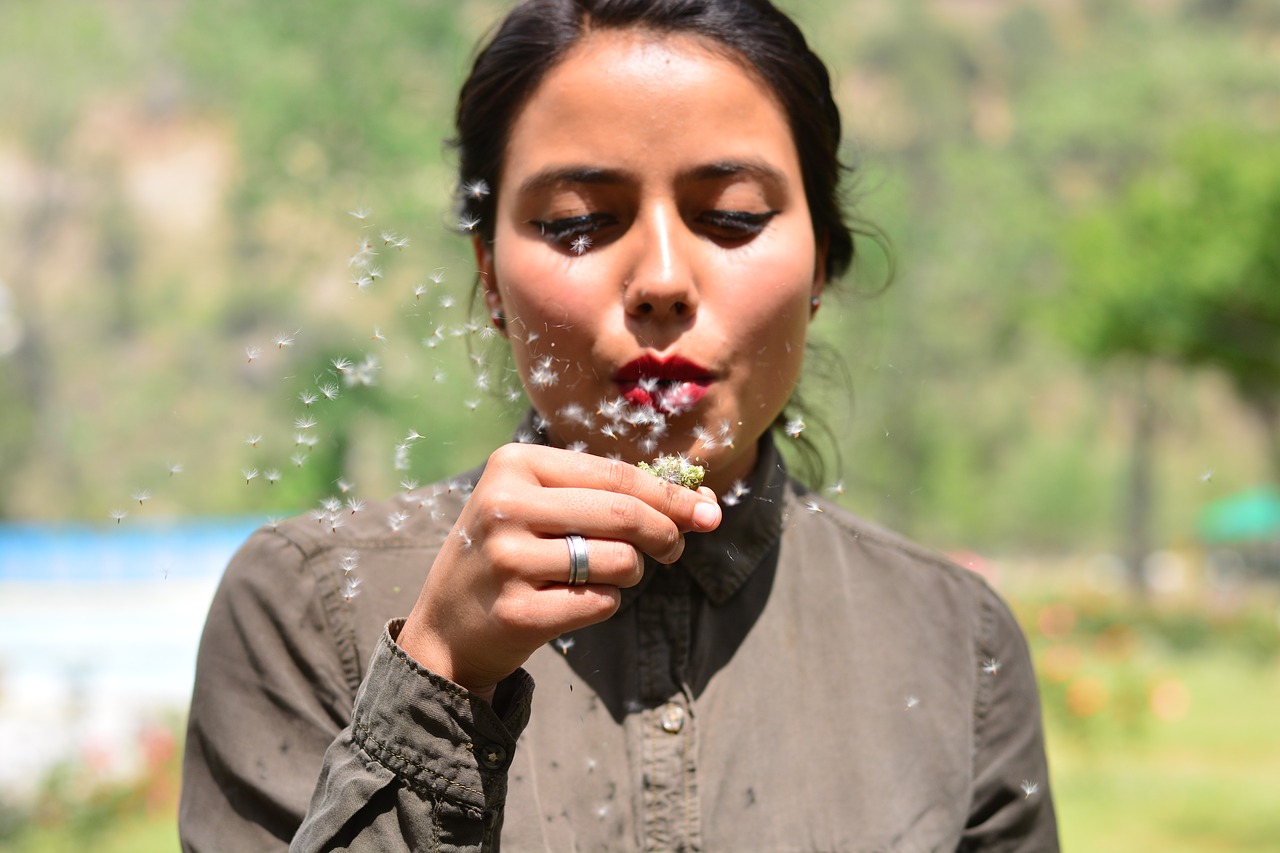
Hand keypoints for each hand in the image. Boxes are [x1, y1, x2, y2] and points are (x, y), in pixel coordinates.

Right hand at [396, 443, 721, 701]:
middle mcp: (505, 506)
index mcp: (513, 465)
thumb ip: (614, 497)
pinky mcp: (518, 611)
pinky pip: (602, 603)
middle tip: (675, 549)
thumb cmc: (513, 553)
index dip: (670, 495)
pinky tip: (574, 601)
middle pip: (623, 514)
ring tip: (603, 576)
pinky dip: (606, 602)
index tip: (707, 511)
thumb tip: (704, 502)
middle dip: (665, 532)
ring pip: (619, 560)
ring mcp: (507, 560)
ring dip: (631, 573)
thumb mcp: (544, 507)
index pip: (616, 475)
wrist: (447, 626)